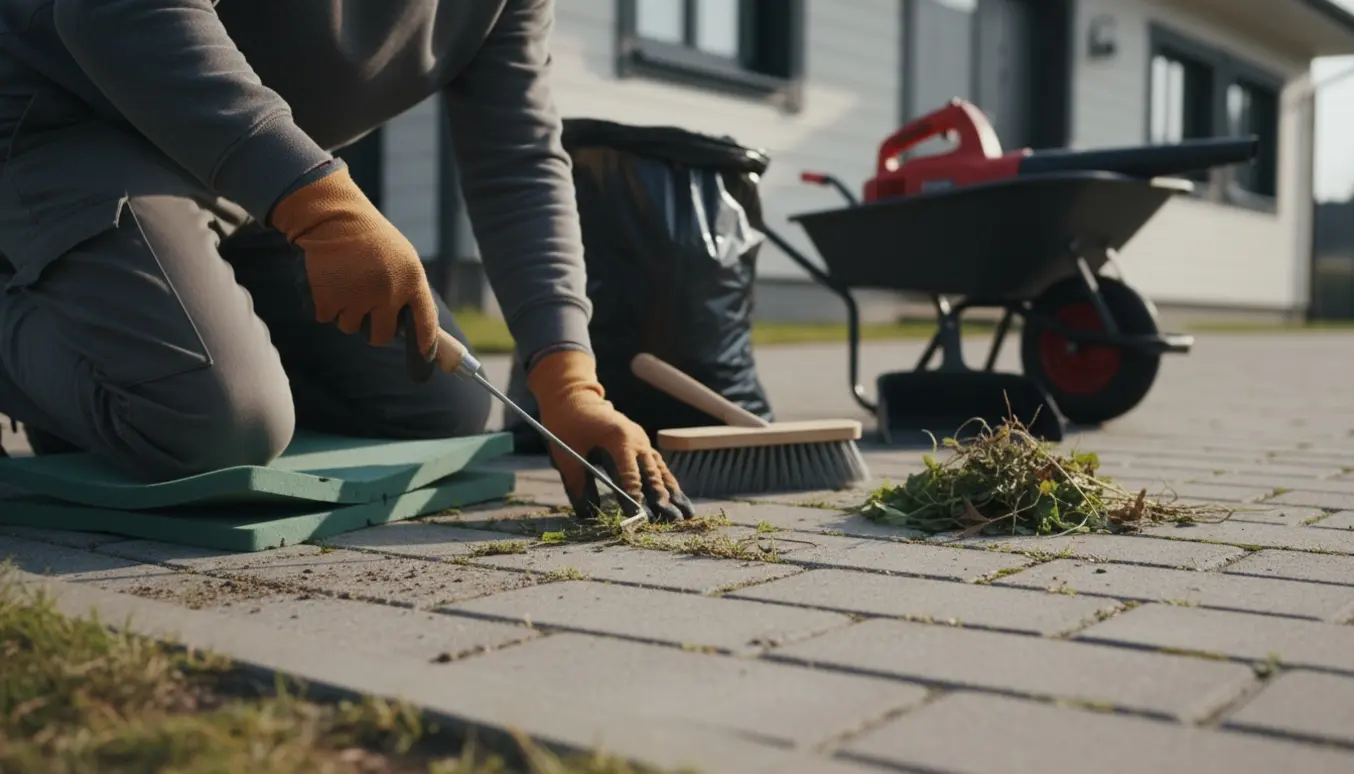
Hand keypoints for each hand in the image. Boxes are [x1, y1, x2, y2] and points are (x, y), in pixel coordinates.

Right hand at [270, 165, 439, 354]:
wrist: (334, 217)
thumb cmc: (370, 238)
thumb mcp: (402, 258)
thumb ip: (407, 289)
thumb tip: (412, 329)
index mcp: (412, 281)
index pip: (426, 323)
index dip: (425, 345)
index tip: (424, 357)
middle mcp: (388, 293)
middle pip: (382, 337)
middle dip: (374, 331)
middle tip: (367, 315)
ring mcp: (359, 297)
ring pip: (351, 328)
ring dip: (346, 312)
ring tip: (346, 283)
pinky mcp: (330, 298)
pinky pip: (327, 318)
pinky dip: (324, 305)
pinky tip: (329, 281)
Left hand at [528, 350, 694, 521]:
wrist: (574, 397)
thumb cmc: (566, 423)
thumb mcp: (566, 453)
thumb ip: (577, 484)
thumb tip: (585, 514)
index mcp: (617, 437)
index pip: (629, 471)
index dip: (633, 494)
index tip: (638, 513)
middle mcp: (636, 439)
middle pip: (651, 472)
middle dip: (661, 497)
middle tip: (670, 518)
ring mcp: (642, 441)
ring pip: (660, 470)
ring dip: (672, 492)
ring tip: (685, 514)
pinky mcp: (642, 445)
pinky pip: (658, 466)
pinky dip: (668, 483)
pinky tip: (679, 500)